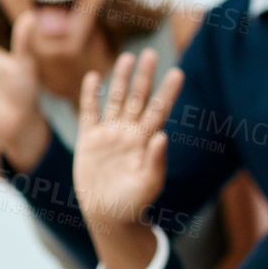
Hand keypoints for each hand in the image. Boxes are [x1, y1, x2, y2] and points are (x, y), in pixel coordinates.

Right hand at [73, 50, 182, 232]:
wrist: (108, 215)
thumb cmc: (134, 203)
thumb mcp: (149, 184)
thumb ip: (157, 161)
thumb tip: (163, 136)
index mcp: (145, 141)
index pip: (159, 110)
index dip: (168, 92)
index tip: (178, 72)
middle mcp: (129, 132)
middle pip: (138, 98)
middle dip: (145, 76)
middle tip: (151, 53)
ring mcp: (109, 134)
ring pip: (115, 100)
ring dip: (121, 79)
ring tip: (128, 57)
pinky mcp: (89, 141)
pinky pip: (90, 113)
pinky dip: (91, 95)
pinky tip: (94, 77)